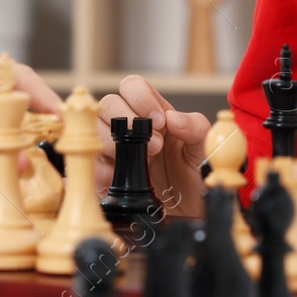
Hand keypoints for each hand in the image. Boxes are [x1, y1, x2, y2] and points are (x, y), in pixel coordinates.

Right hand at [95, 74, 211, 217]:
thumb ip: (195, 126)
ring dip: (113, 142)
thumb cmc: (198, 174)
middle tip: (154, 146)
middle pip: (108, 103)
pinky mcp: (108, 175)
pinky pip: (91, 164)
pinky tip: (121, 176)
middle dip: (127, 121)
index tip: (159, 120)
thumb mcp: (205, 147)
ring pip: (95, 129)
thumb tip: (172, 118)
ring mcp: (117, 150)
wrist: (193, 209)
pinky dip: (102, 168)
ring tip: (140, 162)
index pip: (133, 87)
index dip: (140, 98)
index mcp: (153, 113)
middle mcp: (132, 128)